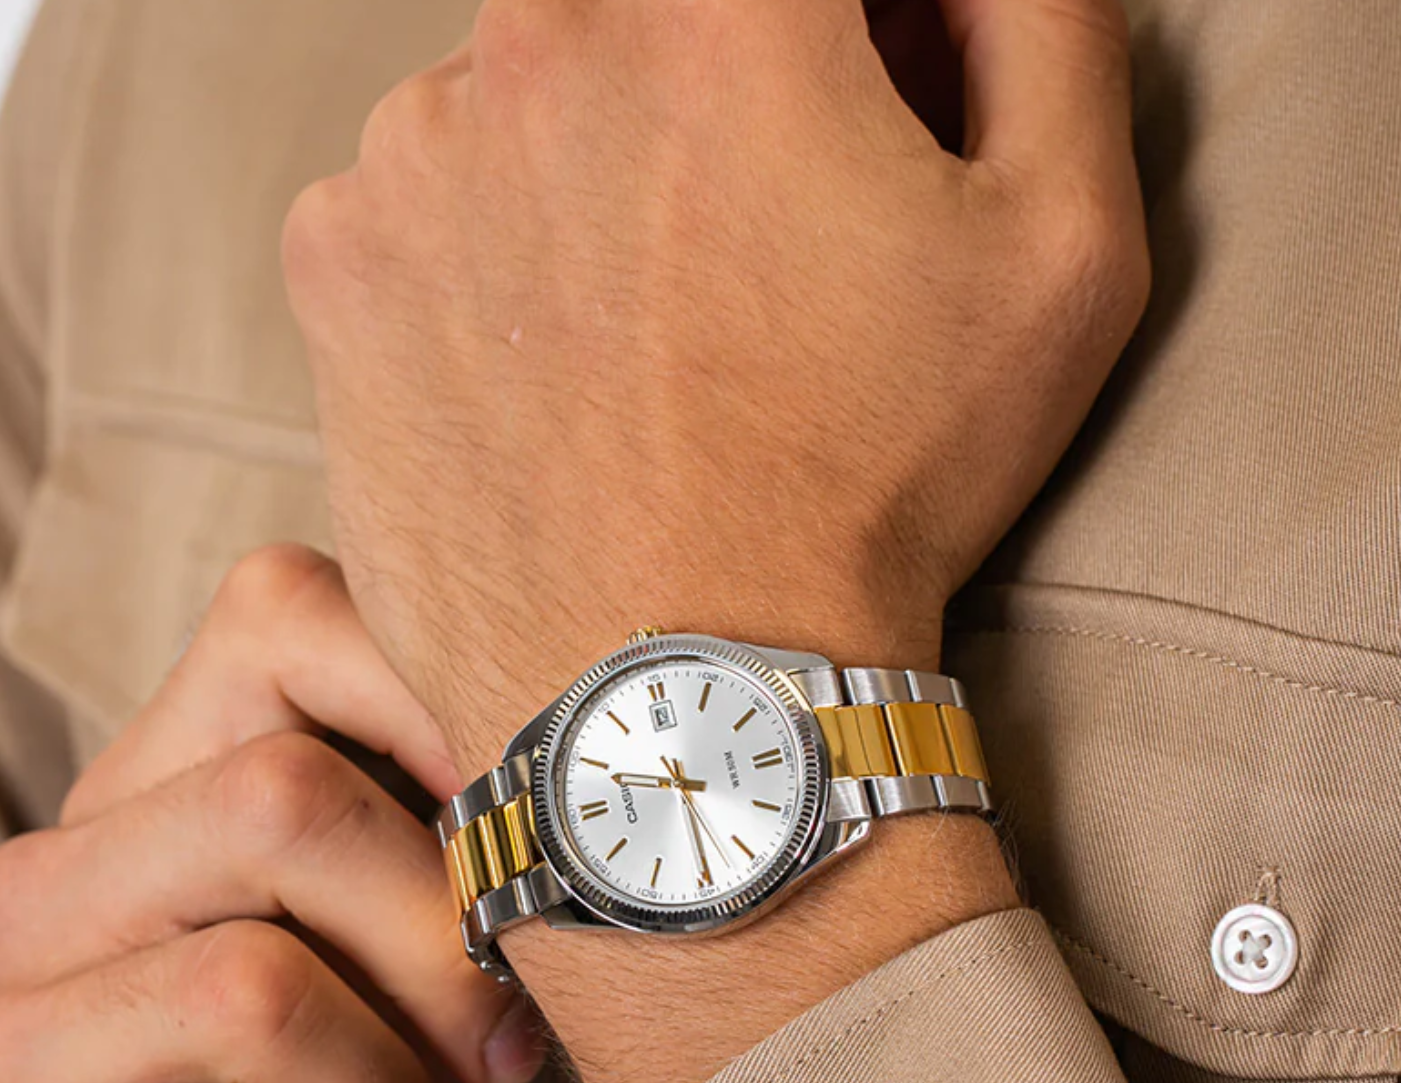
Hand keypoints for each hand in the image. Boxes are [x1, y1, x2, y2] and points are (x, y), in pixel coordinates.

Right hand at [0, 547, 543, 1082]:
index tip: (532, 833)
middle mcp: (61, 886)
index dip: (438, 693)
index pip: (280, 614)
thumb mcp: (426, 988)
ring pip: (250, 991)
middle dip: (440, 946)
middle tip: (497, 1055)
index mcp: (166, 796)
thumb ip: (469, 874)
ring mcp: (5, 1035)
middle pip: (281, 801)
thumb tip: (588, 812)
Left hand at [282, 0, 1136, 1082]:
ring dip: (598, 170)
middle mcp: (542, 35)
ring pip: (530, 99)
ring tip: (660, 340)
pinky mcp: (337, 263)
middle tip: (766, 248)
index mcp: (726, 3)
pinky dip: (493, 256)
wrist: (683, 695)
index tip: (860, 126)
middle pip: (652, 14)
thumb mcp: (1063, 250)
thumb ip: (1040, 20)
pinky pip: (427, 202)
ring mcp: (413, 149)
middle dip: (722, 94)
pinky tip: (559, 374)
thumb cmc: (882, 490)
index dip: (849, 41)